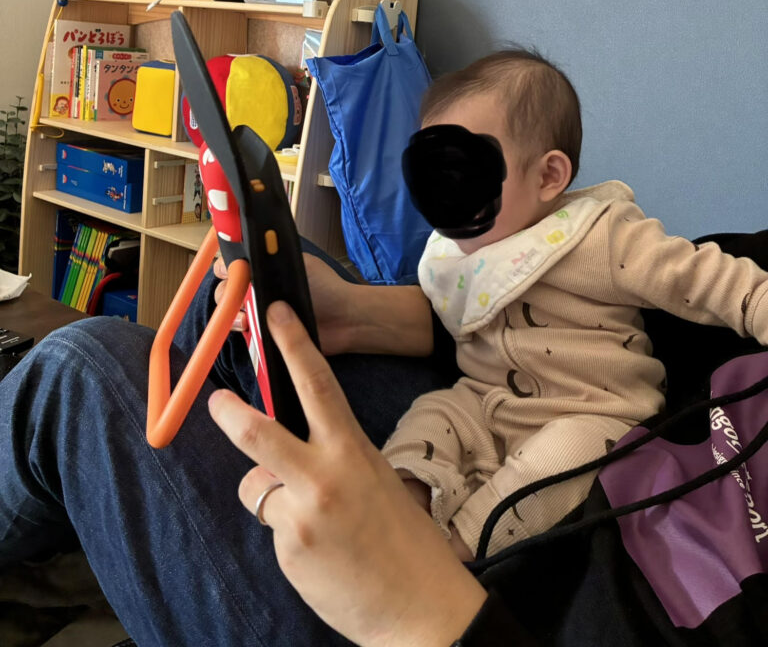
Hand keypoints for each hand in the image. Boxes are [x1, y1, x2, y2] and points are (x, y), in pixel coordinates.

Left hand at [209, 302, 486, 646]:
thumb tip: (285, 459)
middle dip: (231, 414)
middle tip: (217, 400)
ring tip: (314, 524)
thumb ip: (331, 459)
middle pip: (259, 434)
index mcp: (352, 450)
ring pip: (259, 488)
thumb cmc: (404, 538)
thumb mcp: (374, 479)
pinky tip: (321, 554)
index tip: (276, 312)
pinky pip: (273, 527)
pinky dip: (289, 536)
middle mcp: (324, 476)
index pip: (318, 385)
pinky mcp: (289, 551)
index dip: (294, 344)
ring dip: (274, 498)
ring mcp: (303, 515)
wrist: (421, 605)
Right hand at [214, 252, 356, 353]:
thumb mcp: (297, 263)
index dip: (227, 267)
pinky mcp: (264, 333)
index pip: (233, 264)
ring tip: (245, 317)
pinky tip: (248, 327)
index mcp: (265, 267)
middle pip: (226, 288)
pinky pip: (243, 332)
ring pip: (230, 311)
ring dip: (231, 313)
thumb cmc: (325, 287)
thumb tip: (248, 254)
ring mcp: (260, 312)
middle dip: (227, 292)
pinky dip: (241, 329)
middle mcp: (258, 288)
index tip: (228, 272)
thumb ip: (272, 257)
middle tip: (236, 296)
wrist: (344, 319)